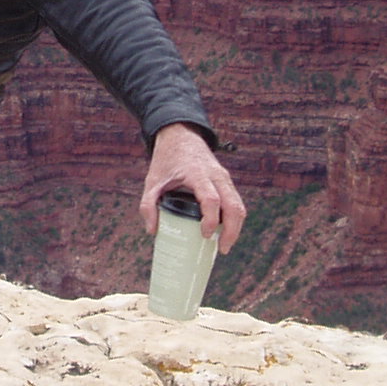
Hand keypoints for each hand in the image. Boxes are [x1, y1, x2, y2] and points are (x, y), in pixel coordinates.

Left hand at [140, 123, 245, 253]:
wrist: (180, 135)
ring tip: (224, 245)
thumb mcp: (152, 181)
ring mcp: (224, 177)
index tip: (205, 235)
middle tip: (221, 249)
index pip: (211, 199)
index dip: (211, 220)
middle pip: (233, 205)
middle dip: (231, 230)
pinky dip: (234, 218)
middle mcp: (216, 175)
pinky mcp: (226, 180)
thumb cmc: (166, 160)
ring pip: (238, 204)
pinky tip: (225, 232)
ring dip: (236, 227)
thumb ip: (148, 204)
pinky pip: (236, 201)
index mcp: (197, 174)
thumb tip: (152, 231)